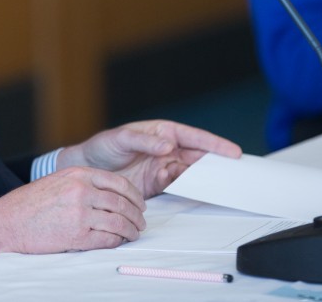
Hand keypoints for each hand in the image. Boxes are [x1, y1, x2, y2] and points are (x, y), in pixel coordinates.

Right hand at [0, 166, 145, 254]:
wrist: (7, 221)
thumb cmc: (30, 203)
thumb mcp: (58, 181)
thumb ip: (83, 183)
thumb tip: (111, 195)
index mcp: (78, 174)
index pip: (118, 183)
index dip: (134, 196)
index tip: (140, 204)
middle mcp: (81, 191)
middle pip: (121, 203)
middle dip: (136, 215)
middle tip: (141, 223)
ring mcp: (79, 213)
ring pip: (118, 222)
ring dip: (131, 230)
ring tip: (133, 234)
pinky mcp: (76, 236)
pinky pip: (107, 239)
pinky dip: (117, 241)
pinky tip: (118, 241)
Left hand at [56, 120, 241, 198]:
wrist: (87, 169)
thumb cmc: (102, 147)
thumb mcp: (121, 139)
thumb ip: (144, 141)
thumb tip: (167, 145)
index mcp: (162, 132)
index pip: (193, 137)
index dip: (214, 143)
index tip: (231, 151)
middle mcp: (166, 148)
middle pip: (198, 155)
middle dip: (216, 162)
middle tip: (234, 171)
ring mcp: (163, 167)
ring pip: (191, 172)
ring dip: (203, 177)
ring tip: (218, 183)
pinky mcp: (157, 184)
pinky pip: (177, 186)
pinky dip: (187, 188)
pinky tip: (193, 190)